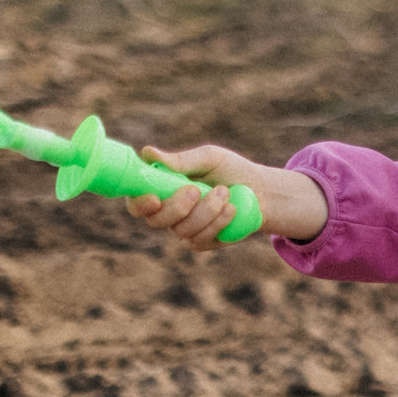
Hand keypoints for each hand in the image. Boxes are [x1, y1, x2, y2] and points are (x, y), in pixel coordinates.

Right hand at [125, 144, 328, 251]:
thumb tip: (148, 153)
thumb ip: (179, 160)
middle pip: (155, 220)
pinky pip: (201, 239)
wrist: (260, 191)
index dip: (139, 203)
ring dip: (206, 210)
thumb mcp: (208, 158)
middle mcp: (166, 213)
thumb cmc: (229, 170)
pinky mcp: (201, 243)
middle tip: (197, 189)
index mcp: (161, 189)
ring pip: (182, 229)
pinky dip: (218, 222)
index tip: (154, 198)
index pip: (137, 202)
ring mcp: (183, 230)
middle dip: (177, 207)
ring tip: (225, 191)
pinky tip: (232, 209)